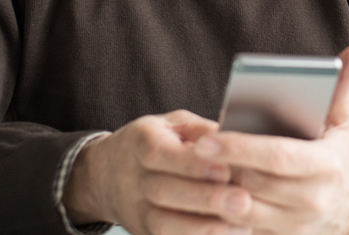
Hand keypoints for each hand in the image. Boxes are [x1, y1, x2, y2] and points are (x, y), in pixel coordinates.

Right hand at [62, 109, 246, 234]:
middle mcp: (132, 178)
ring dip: (203, 227)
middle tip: (243, 200)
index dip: (193, 164)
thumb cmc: (153, 142)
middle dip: (206, 198)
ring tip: (242, 225)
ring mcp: (134, 210)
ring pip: (163, 224)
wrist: (105, 175)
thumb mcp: (171, 124)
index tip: (226, 169)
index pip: (162, 154)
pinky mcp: (141, 232)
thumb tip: (229, 138)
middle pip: (164, 192)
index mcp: (141, 142)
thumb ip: (199, 130)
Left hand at [192, 46, 348, 234]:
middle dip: (221, 169)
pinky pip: (241, 231)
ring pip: (242, 212)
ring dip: (215, 192)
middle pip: (254, 185)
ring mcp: (296, 225)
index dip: (240, 149)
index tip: (207, 140)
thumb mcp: (342, 122)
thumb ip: (343, 87)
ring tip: (192, 171)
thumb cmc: (336, 155)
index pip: (278, 157)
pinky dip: (219, 215)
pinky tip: (203, 195)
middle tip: (190, 152)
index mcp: (327, 166)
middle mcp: (313, 200)